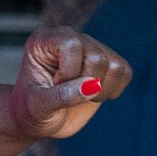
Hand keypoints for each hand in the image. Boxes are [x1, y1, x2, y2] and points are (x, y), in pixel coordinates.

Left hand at [8, 28, 130, 142]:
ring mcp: (89, 46)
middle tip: (66, 93)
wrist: (40, 118)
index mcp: (44, 40)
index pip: (72, 46)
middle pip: (97, 57)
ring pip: (115, 65)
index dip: (69, 73)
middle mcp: (68, 37)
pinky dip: (113, 90)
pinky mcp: (105, 60)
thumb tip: (92, 85)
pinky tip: (93, 95)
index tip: (54, 86)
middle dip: (85, 85)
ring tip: (80, 95)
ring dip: (102, 90)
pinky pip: (125, 72)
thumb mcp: (38, 107)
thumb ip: (61, 96)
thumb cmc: (31, 110)